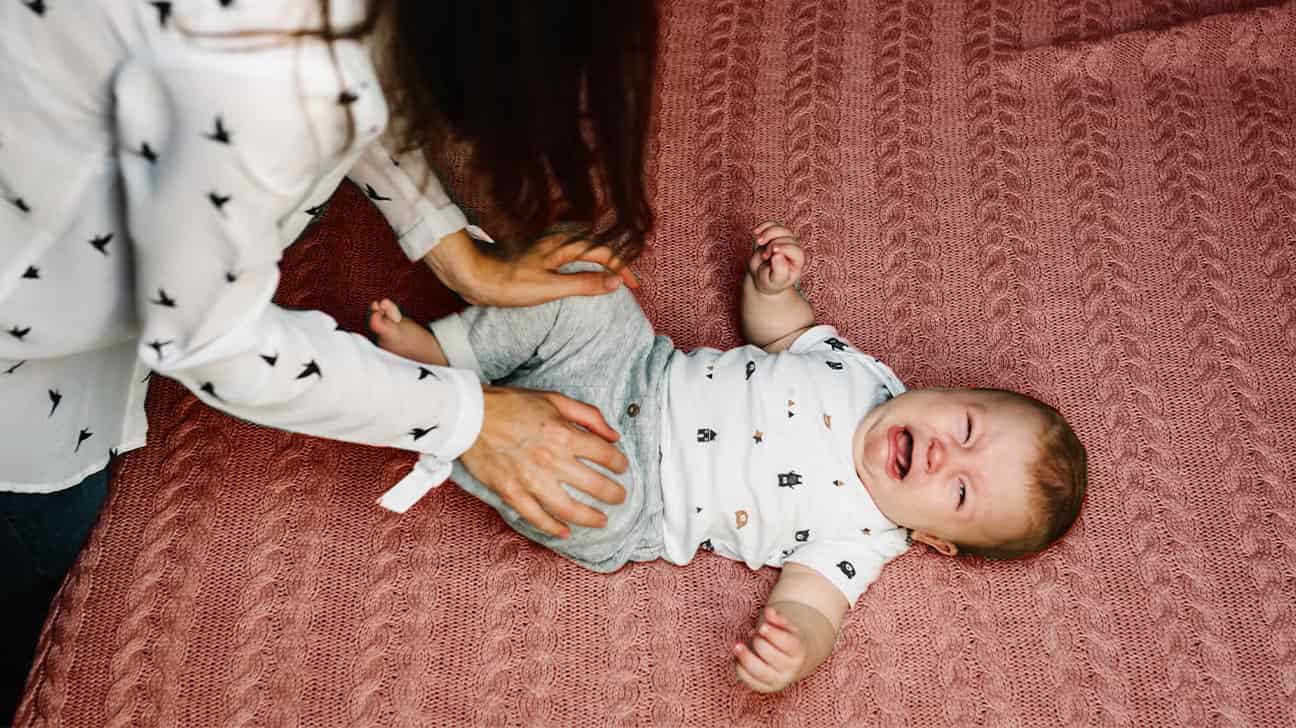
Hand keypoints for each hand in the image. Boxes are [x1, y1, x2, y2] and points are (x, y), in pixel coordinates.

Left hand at [424, 228, 639, 306]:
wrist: (472, 274)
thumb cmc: (507, 282)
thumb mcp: (550, 287)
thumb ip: (584, 283)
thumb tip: (614, 282)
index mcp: (565, 245)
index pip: (605, 254)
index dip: (623, 269)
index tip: (634, 286)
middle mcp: (558, 239)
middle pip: (596, 246)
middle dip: (615, 261)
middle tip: (628, 280)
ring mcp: (546, 244)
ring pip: (582, 247)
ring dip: (599, 259)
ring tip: (610, 274)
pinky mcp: (535, 252)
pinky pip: (569, 252)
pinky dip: (583, 260)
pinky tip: (578, 269)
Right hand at [459, 385, 629, 537]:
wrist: (469, 416)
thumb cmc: (512, 404)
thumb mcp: (555, 399)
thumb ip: (588, 415)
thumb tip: (614, 435)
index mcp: (565, 434)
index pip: (605, 455)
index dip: (619, 463)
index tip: (622, 467)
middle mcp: (552, 460)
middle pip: (595, 485)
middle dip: (613, 494)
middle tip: (620, 497)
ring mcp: (531, 480)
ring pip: (569, 508)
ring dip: (590, 517)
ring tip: (602, 520)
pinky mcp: (511, 493)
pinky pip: (536, 517)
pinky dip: (552, 528)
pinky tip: (565, 532)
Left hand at [732, 606, 808, 692]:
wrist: (792, 661)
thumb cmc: (786, 639)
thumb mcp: (786, 627)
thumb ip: (778, 618)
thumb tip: (769, 611)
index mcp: (799, 652)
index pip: (787, 643)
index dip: (773, 634)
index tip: (762, 627)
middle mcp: (790, 669)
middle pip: (770, 655)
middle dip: (759, 641)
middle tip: (755, 633)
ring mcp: (778, 681)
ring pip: (758, 670)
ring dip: (745, 656)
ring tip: (738, 645)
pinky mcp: (765, 688)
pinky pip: (749, 680)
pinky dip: (740, 668)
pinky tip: (738, 658)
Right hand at [748, 221, 805, 294]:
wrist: (762, 277)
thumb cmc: (770, 282)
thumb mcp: (774, 281)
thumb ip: (779, 271)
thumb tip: (778, 255)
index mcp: (798, 262)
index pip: (796, 251)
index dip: (785, 248)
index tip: (772, 252)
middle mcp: (794, 249)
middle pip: (787, 238)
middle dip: (772, 244)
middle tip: (764, 256)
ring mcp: (785, 240)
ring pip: (780, 229)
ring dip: (768, 232)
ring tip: (758, 241)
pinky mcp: (775, 235)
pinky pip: (772, 224)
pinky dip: (764, 226)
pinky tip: (756, 232)